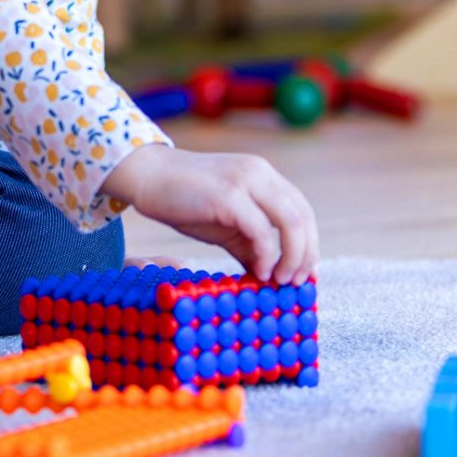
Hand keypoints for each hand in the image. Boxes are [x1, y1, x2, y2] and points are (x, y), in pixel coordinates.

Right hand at [102, 143, 318, 284]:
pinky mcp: (228, 195)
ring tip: (279, 281)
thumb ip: (251, 244)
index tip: (304, 274)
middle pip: (303, 217)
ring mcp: (245, 181)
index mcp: (262, 175)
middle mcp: (259, 173)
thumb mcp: (225, 223)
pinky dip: (267, 256)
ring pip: (291, 222)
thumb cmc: (184, 200)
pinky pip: (261, 231)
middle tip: (295, 283)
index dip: (309, 244)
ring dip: (292, 258)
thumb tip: (272, 277)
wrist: (147, 175)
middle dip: (305, 255)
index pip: (302, 210)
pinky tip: (259, 272)